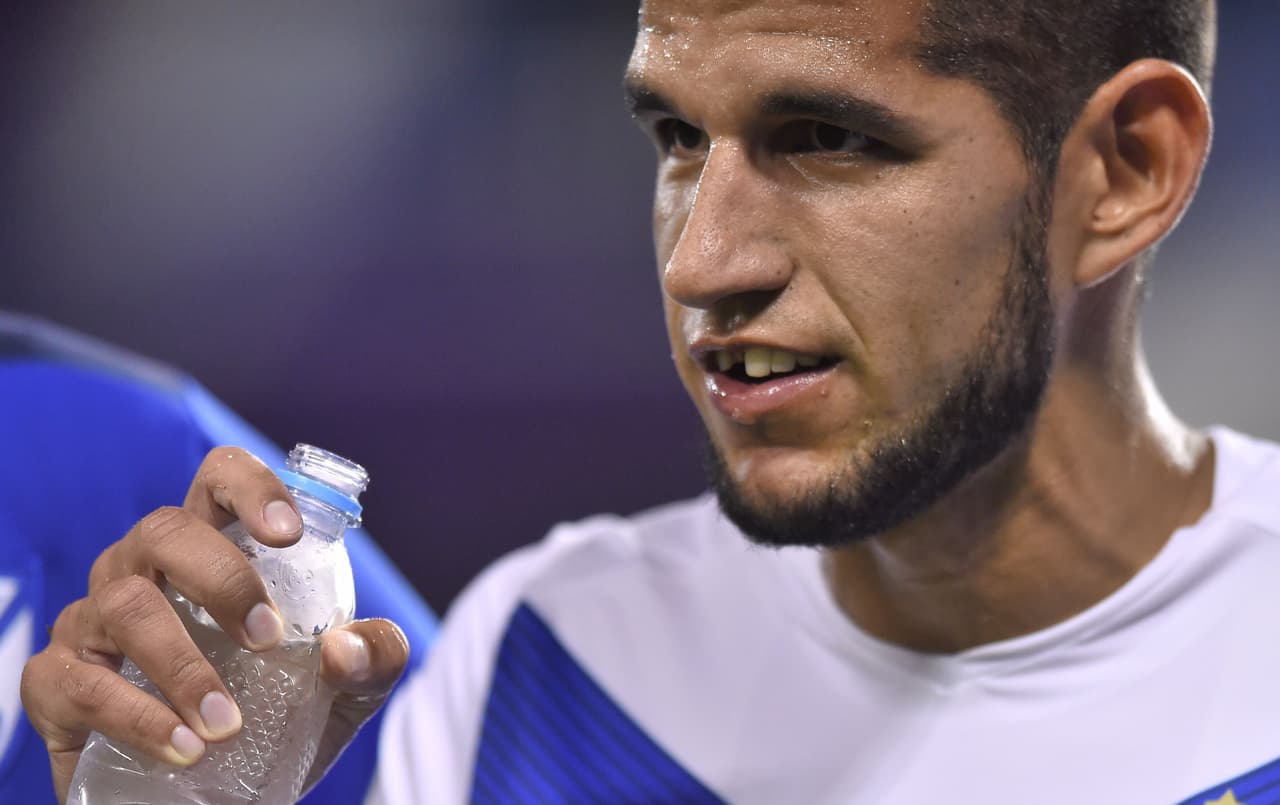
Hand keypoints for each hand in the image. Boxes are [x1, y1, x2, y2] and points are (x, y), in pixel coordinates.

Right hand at [19, 447, 409, 802]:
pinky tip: (183, 748)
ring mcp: (93, 621)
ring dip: (181, 666)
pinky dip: (137, 718)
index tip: (288, 534)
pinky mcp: (56, 682)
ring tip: (226, 723)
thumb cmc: (282, 713)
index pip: (218, 479)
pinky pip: (82, 685)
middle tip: (266, 640)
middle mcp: (144, 569)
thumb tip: (345, 648)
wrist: (225, 792)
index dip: (251, 488)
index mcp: (212, 548)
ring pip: (124, 606)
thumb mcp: (349, 688)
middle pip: (166, 530)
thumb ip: (372, 657)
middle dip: (221, 579)